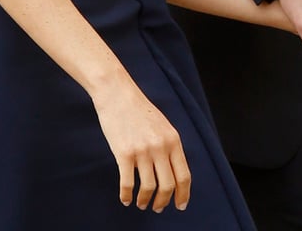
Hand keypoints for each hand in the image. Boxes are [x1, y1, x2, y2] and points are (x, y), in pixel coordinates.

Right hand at [92, 78, 190, 211]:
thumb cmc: (138, 109)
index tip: (180, 205)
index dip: (183, 194)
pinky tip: (126, 199)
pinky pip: (127, 184)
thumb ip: (169, 146)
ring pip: (148, 188)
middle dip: (163, 201)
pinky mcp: (123, 153)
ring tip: (142, 203)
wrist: (117, 93)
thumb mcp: (162, 125)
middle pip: (168, 186)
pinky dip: (127, 196)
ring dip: (145, 201)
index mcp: (173, 140)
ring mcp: (142, 151)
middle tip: (158, 208)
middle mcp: (160, 147)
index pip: (184, 175)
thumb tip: (173, 172)